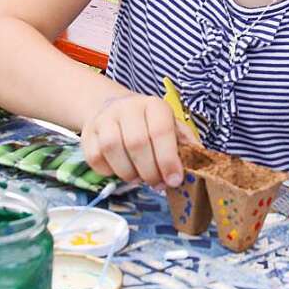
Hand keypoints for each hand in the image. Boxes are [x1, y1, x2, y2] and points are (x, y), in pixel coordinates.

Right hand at [81, 93, 197, 187]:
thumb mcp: (171, 126)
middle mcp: (127, 108)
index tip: (174, 180)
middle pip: (136, 143)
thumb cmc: (148, 123)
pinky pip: (96, 158)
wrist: (111, 107)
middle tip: (157, 183)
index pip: (160, 131)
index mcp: (153, 105)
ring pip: (113, 150)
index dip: (168, 159)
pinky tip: (120, 169)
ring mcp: (104, 119)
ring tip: (139, 177)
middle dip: (150, 171)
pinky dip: (110, 172)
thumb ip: (185, 144)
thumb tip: (201, 163)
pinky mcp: (87, 133)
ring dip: (129, 173)